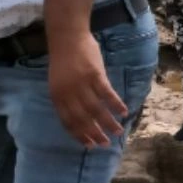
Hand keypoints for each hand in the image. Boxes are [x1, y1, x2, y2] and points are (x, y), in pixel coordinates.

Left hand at [48, 33, 127, 147]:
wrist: (67, 37)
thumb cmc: (63, 59)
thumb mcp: (58, 82)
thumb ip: (67, 98)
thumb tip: (80, 115)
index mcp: (57, 96)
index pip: (68, 121)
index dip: (79, 135)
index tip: (90, 145)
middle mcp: (68, 93)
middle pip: (82, 119)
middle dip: (94, 134)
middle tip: (105, 144)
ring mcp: (82, 84)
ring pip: (96, 109)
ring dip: (108, 123)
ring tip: (119, 132)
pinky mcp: (95, 75)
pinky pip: (107, 94)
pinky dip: (116, 104)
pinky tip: (124, 112)